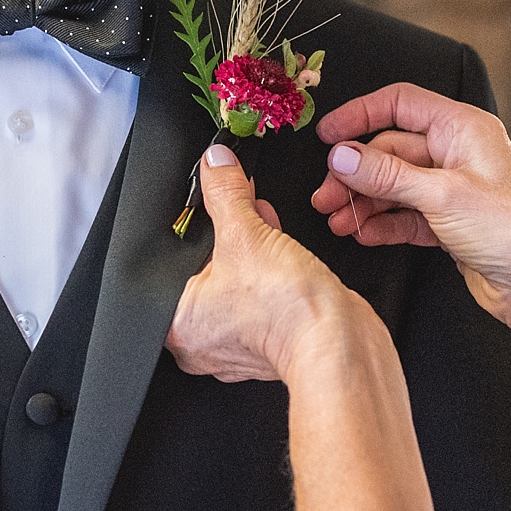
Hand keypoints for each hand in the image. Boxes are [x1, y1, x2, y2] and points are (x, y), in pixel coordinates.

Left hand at [167, 145, 357, 384]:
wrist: (341, 345)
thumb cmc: (287, 313)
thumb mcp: (247, 234)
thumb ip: (225, 194)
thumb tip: (215, 164)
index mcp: (177, 325)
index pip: (169, 265)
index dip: (190, 229)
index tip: (204, 203)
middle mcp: (201, 342)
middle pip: (203, 272)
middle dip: (223, 236)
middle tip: (235, 208)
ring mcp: (236, 346)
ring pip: (234, 283)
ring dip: (249, 248)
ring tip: (261, 218)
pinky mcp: (270, 341)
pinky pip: (259, 295)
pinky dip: (268, 268)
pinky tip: (278, 241)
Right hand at [312, 83, 510, 328]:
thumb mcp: (441, 195)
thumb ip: (386, 174)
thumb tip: (342, 156)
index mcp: (462, 128)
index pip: (400, 104)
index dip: (359, 114)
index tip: (327, 134)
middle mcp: (456, 152)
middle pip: (390, 149)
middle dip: (355, 173)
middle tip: (325, 195)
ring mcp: (452, 187)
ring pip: (394, 184)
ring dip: (363, 201)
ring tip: (337, 220)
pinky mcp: (449, 221)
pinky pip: (405, 213)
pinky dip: (382, 222)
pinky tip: (362, 233)